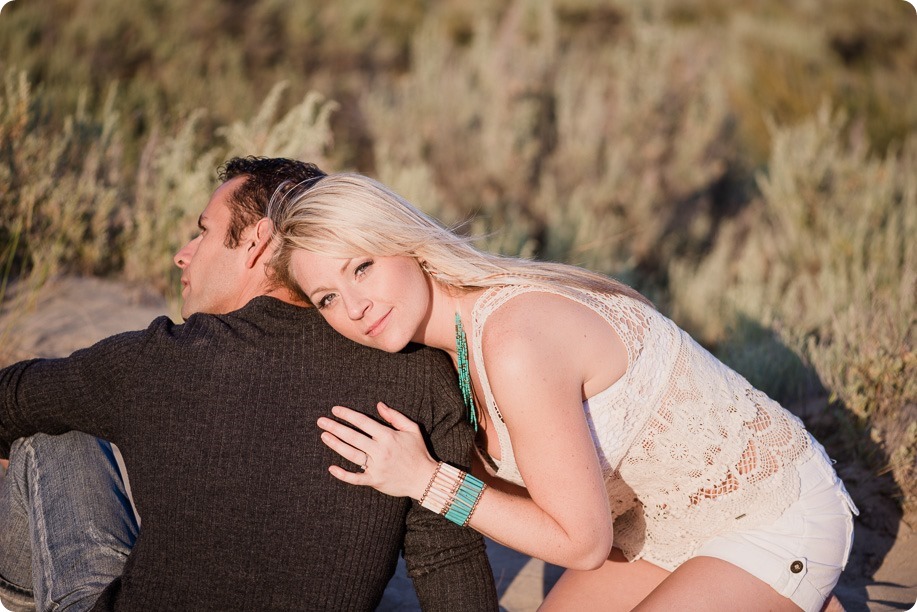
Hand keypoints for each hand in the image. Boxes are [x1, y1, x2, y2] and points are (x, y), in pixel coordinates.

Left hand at [317, 402, 438, 499]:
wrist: (425, 479)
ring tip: (324, 436)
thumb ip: (395, 416)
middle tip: (321, 421)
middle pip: (353, 437)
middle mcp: (380, 450)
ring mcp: (377, 467)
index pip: (363, 422)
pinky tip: (331, 468)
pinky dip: (343, 474)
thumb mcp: (412, 429)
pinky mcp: (375, 481)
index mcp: (388, 436)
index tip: (335, 410)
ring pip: (351, 454)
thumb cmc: (419, 452)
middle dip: (335, 427)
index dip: (347, 415)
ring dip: (336, 445)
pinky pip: (356, 478)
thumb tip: (379, 405)